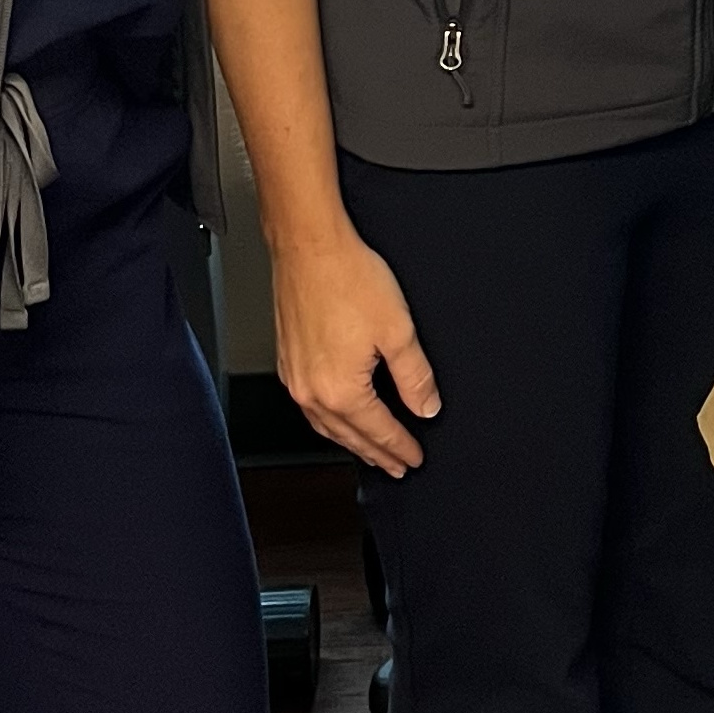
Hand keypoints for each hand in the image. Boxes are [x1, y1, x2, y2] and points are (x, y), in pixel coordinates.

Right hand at [272, 226, 440, 475]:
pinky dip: (330, 419)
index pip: (378, 431)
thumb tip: (426, 406)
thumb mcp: (398, 330)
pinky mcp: (287, 359)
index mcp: (339, 390)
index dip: (400, 447)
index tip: (414, 459)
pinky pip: (310, 406)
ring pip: (326, 425)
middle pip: (349, 435)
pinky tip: (338, 414)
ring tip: (370, 448)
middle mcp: (310, 391)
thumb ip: (414, 375)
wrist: (309, 246)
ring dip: (351, 440)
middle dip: (375, 452)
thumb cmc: (348, 279)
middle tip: (394, 466)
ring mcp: (295, 376)